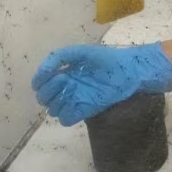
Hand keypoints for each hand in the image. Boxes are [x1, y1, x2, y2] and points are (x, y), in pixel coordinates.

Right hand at [31, 43, 171, 126]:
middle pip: (44, 98)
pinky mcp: (86, 110)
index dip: (40, 81)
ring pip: (53, 109)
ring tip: (72, 90)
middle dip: (48, 90)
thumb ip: (59, 57)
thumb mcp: (82, 52)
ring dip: (56, 102)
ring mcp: (76, 99)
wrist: (131, 71)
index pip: (40, 83)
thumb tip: (43, 71)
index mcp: (64, 71)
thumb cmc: (108, 59)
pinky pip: (66, 119)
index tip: (48, 75)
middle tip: (64, 80)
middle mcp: (67, 87)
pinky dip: (66, 114)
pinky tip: (75, 103)